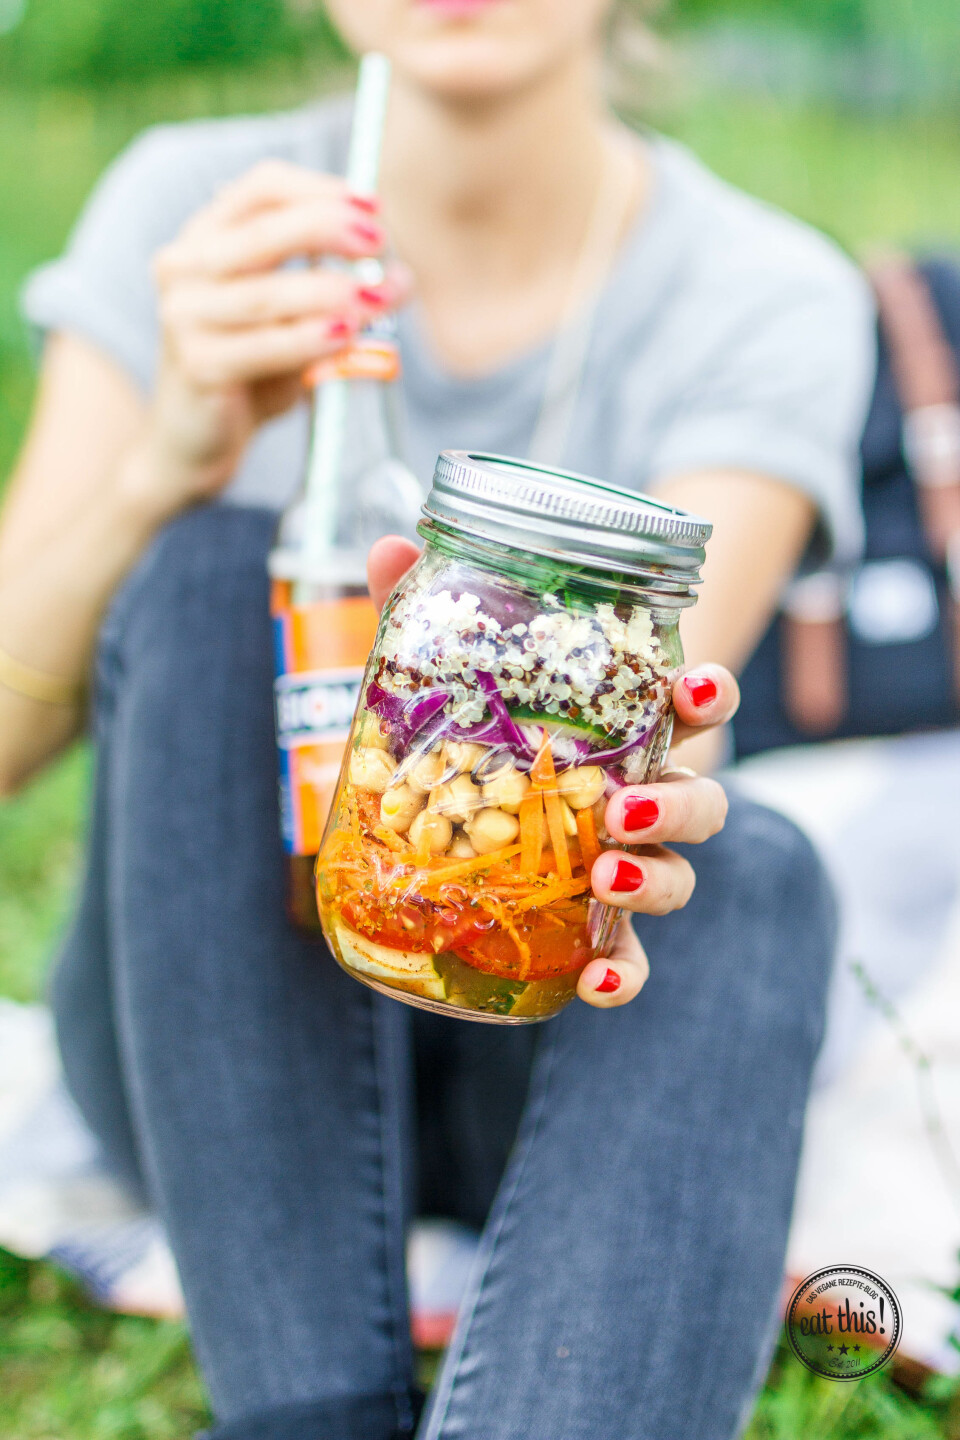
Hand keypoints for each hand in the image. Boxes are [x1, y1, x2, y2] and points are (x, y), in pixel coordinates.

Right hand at [138, 161, 412, 517]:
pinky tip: (348, 337)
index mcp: (205, 238)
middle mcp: (184, 267)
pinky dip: (311, 340)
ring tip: (383, 296)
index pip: (262, 189)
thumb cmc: (250, 371)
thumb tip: (395, 272)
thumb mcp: (286, 317)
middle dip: (331, 230)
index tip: (373, 207)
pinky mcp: (197, 365)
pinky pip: (265, 346)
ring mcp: (183, 316)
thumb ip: (322, 284)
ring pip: (269, 292)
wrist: (196, 440)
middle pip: (264, 231)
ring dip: (334, 291)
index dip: (321, 190)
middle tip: (382, 243)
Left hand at [368, 537, 737, 1011]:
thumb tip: (391, 543)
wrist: (474, 812)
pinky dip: (624, 976)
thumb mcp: (458, 670)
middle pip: (701, 798)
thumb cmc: (491, 729)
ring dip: (654, 879)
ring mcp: (628, 865)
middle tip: (623, 805)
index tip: (691, 688)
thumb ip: (429, 609)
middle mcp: (644, 796)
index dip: (708, 696)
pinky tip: (592, 984)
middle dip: (679, 801)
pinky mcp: (600, 928)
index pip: (693, 707)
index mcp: (630, 728)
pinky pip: (631, 959)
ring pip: (679, 875)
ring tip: (602, 875)